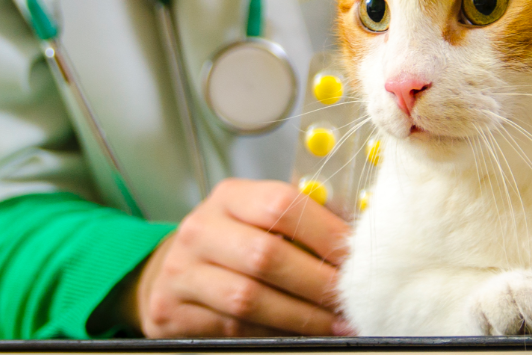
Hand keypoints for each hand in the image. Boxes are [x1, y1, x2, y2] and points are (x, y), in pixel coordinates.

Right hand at [121, 179, 350, 336]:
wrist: (175, 272)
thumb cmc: (233, 244)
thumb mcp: (258, 220)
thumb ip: (302, 223)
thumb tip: (358, 244)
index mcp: (229, 197)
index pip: (281, 204)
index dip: (325, 233)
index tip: (358, 258)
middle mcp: (200, 230)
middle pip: (266, 255)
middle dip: (318, 282)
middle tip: (352, 299)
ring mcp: (182, 271)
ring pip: (248, 298)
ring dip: (301, 315)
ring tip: (336, 323)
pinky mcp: (173, 310)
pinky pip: (233, 326)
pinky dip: (275, 332)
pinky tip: (301, 334)